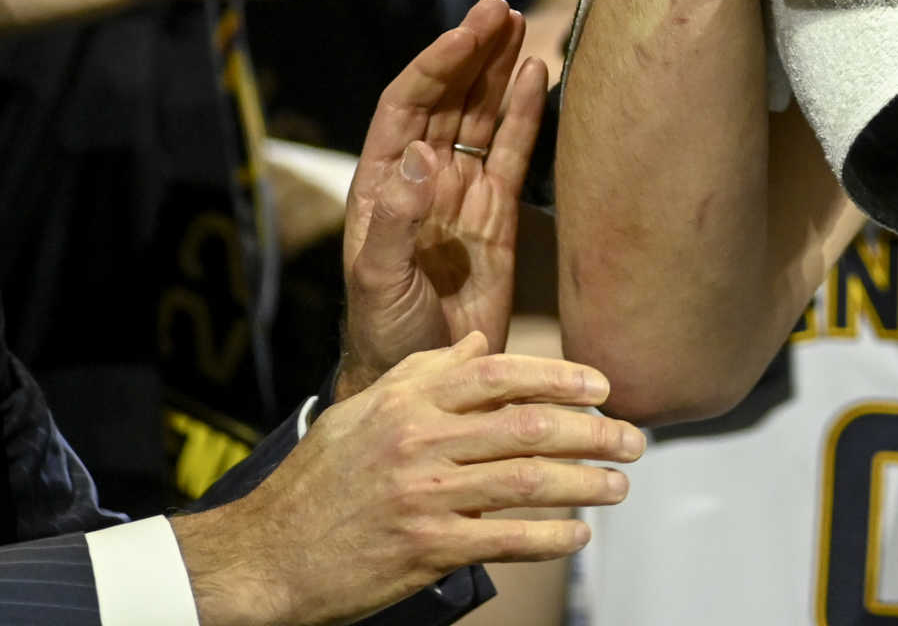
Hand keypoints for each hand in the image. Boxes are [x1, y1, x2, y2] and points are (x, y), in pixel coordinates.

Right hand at [170, 333, 642, 625]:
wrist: (265, 556)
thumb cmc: (318, 482)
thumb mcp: (361, 411)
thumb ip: (424, 373)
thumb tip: (479, 342)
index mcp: (408, 401)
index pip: (502, 373)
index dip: (562, 376)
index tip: (604, 386)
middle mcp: (420, 442)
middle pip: (530, 426)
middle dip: (594, 431)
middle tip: (633, 438)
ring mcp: (425, 497)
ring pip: (530, 481)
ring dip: (586, 483)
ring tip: (618, 485)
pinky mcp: (427, 549)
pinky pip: (507, 539)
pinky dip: (552, 537)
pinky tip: (577, 535)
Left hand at [334, 0, 546, 399]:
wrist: (428, 386)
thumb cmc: (385, 338)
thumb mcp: (380, 282)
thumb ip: (399, 221)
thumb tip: (422, 156)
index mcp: (383, 186)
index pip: (408, 105)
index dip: (437, 64)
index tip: (469, 31)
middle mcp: (422, 181)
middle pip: (448, 99)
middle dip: (472, 52)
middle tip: (500, 8)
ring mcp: (462, 196)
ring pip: (481, 118)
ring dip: (498, 71)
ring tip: (521, 25)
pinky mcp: (499, 218)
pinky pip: (513, 154)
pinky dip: (525, 114)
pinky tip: (538, 76)